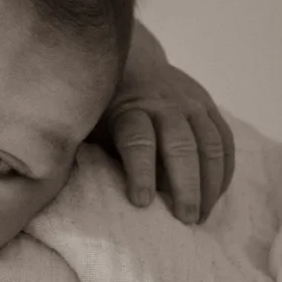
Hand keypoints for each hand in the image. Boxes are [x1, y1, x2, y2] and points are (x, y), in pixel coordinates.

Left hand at [99, 22, 235, 222]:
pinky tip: (214, 197)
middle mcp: (163, 104)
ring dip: (209, 184)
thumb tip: (57, 184)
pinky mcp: (208, 107)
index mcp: (128, 109)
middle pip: (181, 146)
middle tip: (185, 219)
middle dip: (185, 185)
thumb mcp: (87, 123)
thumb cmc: (102, 108)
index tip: (142, 203)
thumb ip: (79, 149)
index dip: (141, 172)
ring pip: (210, 144)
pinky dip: (223, 171)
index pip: (138, 141)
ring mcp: (190, 104)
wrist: (132, 62)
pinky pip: (224, 142)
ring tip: (200, 217)